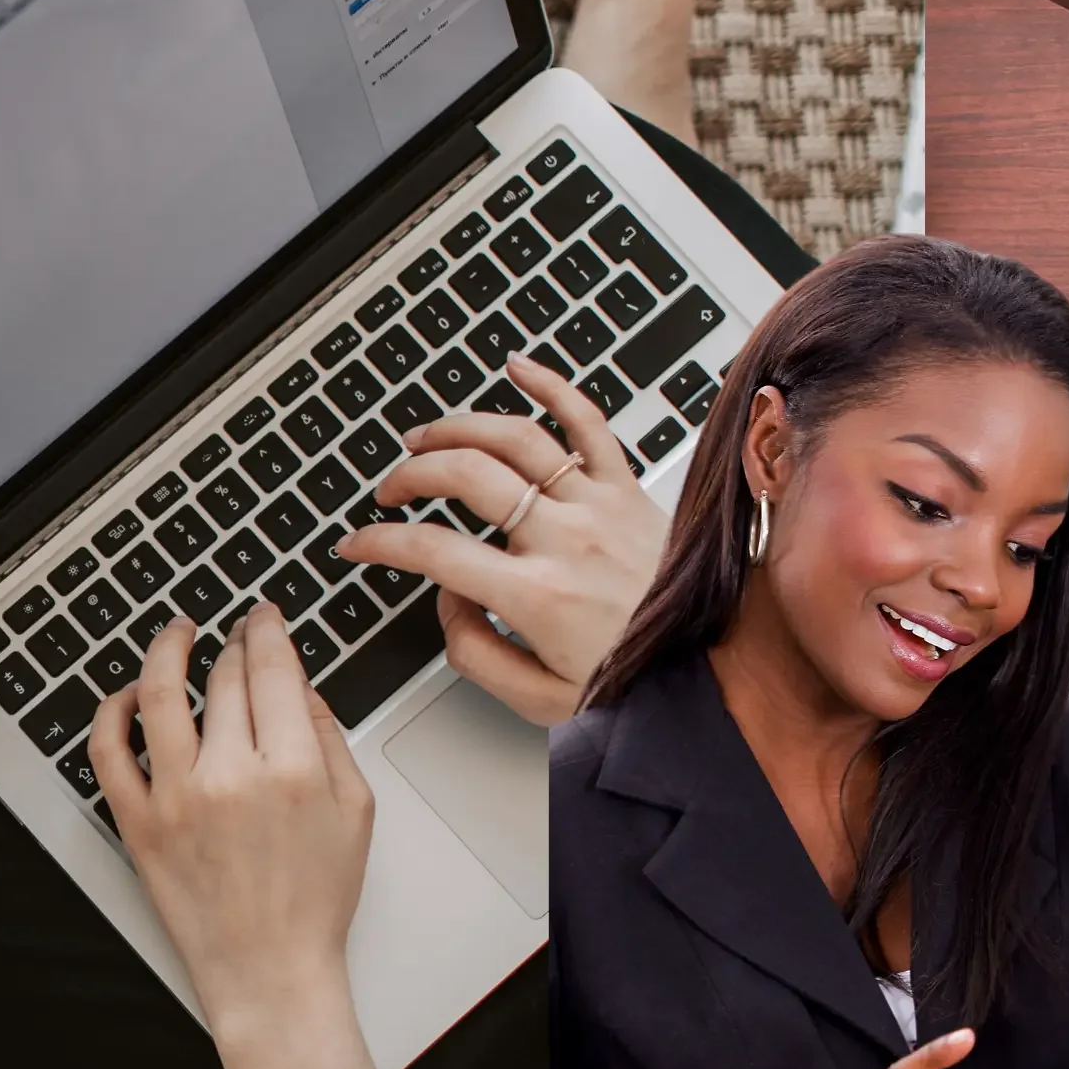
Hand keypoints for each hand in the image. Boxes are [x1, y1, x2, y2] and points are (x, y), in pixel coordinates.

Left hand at [88, 606, 383, 1068]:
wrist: (270, 969)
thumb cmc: (316, 900)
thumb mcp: (354, 811)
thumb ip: (330, 739)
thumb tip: (301, 688)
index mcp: (291, 768)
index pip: (273, 669)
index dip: (268, 630)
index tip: (265, 616)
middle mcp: (230, 775)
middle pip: (225, 678)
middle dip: (233, 642)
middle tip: (237, 631)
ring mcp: (176, 797)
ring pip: (161, 695)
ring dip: (167, 651)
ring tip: (176, 633)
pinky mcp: (138, 823)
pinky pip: (109, 751)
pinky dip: (114, 712)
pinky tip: (131, 694)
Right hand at [335, 353, 667, 725]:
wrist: (709, 670)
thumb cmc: (633, 681)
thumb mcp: (541, 700)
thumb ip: (476, 653)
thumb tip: (447, 601)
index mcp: (538, 596)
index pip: (433, 551)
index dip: (381, 543)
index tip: (359, 543)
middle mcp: (566, 541)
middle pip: (466, 477)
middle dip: (411, 476)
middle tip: (391, 491)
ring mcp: (599, 506)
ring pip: (515, 438)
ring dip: (459, 428)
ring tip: (426, 437)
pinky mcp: (627, 489)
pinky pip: (588, 422)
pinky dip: (552, 386)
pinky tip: (518, 368)